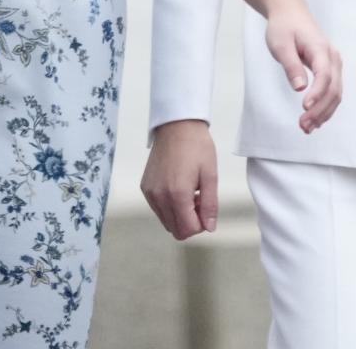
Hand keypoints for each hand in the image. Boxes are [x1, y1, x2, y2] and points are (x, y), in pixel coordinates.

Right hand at [142, 119, 217, 239]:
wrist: (176, 124)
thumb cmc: (197, 146)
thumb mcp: (210, 175)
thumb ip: (210, 205)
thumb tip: (209, 228)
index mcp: (177, 194)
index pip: (188, 230)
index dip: (202, 224)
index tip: (205, 205)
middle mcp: (159, 197)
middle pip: (176, 230)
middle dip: (190, 221)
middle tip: (198, 199)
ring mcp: (150, 192)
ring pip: (166, 221)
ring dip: (179, 215)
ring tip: (188, 192)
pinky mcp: (145, 187)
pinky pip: (157, 209)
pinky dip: (168, 206)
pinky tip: (176, 187)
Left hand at [263, 2, 342, 132]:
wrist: (290, 13)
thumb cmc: (284, 27)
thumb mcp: (281, 44)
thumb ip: (291, 65)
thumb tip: (300, 88)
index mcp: (320, 49)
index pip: (324, 75)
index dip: (317, 93)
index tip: (305, 107)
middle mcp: (332, 57)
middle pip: (333, 89)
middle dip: (319, 109)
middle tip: (303, 125)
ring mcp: (333, 64)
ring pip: (335, 93)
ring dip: (323, 113)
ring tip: (306, 128)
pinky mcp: (330, 70)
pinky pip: (332, 91)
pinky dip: (325, 107)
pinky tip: (315, 121)